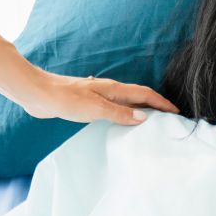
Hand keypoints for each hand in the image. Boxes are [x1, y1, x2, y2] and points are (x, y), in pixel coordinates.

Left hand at [15, 68, 178, 124]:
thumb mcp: (95, 108)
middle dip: (155, 107)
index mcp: (113, 89)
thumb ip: (119, 113)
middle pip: (138, 97)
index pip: (145, 94)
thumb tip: (143, 117)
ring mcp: (99, 97)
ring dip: (140, 112)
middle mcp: (109, 91)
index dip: (162, 103)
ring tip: (151, 125)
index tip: (177, 112)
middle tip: (169, 120)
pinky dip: (124, 116)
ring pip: (126, 104)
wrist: (38, 94)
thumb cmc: (65, 98)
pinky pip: (114, 110)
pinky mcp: (89, 105)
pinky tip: (122, 126)